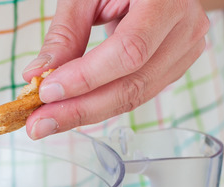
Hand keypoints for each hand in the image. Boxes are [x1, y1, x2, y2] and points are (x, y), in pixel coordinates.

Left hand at [22, 0, 209, 139]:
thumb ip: (65, 32)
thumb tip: (37, 75)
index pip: (128, 50)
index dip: (86, 77)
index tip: (48, 91)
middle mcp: (185, 26)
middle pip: (133, 84)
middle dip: (80, 109)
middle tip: (40, 123)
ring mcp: (186, 49)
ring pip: (135, 97)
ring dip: (87, 114)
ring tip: (49, 122)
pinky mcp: (176, 65)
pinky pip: (137, 94)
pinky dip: (102, 105)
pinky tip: (73, 110)